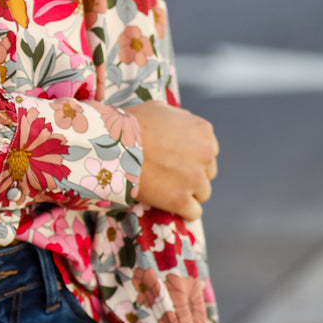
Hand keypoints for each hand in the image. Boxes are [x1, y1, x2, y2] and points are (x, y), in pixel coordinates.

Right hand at [134, 101, 217, 219]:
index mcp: (203, 131)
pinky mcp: (182, 200)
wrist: (114, 145)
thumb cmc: (132, 124)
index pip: (208, 151)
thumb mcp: (161, 109)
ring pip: (202, 193)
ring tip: (165, 188)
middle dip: (192, 174)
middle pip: (208, 172)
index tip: (175, 159)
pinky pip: (194, 212)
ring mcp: (195, 179)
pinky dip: (183, 211)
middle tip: (168, 174)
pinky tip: (168, 204)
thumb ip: (180, 120)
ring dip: (187, 192)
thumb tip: (183, 125)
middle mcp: (206, 154)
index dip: (191, 156)